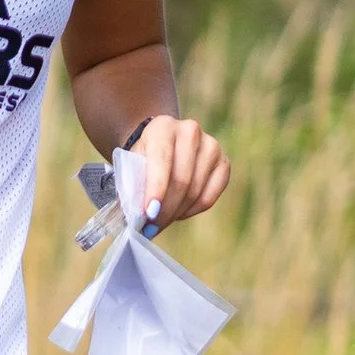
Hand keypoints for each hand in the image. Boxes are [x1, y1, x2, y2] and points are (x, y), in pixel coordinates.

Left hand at [132, 113, 228, 231]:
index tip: (148, 214)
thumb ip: (134, 188)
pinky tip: (178, 213)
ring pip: (195, 191)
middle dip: (165, 209)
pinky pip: (210, 197)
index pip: (161, 160)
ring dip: (176, 212)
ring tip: (161, 221)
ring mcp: (211, 146)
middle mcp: (190, 131)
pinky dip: (192, 211)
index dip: (155, 189)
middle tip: (152, 227)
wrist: (160, 145)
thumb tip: (139, 218)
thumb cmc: (142, 159)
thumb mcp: (131, 167)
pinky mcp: (223, 163)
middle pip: (182, 179)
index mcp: (163, 127)